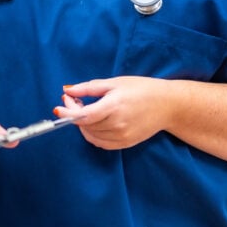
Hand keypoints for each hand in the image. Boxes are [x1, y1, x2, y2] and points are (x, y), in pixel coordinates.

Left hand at [53, 77, 167, 150]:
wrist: (167, 105)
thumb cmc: (142, 89)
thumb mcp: (115, 83)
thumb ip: (89, 88)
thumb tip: (68, 90)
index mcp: (114, 106)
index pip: (83, 116)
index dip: (68, 113)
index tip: (59, 106)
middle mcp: (117, 124)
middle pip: (85, 125)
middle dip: (74, 113)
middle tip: (74, 100)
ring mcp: (122, 136)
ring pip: (91, 135)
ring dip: (82, 124)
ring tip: (85, 109)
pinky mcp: (125, 143)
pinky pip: (101, 143)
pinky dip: (92, 134)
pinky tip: (94, 122)